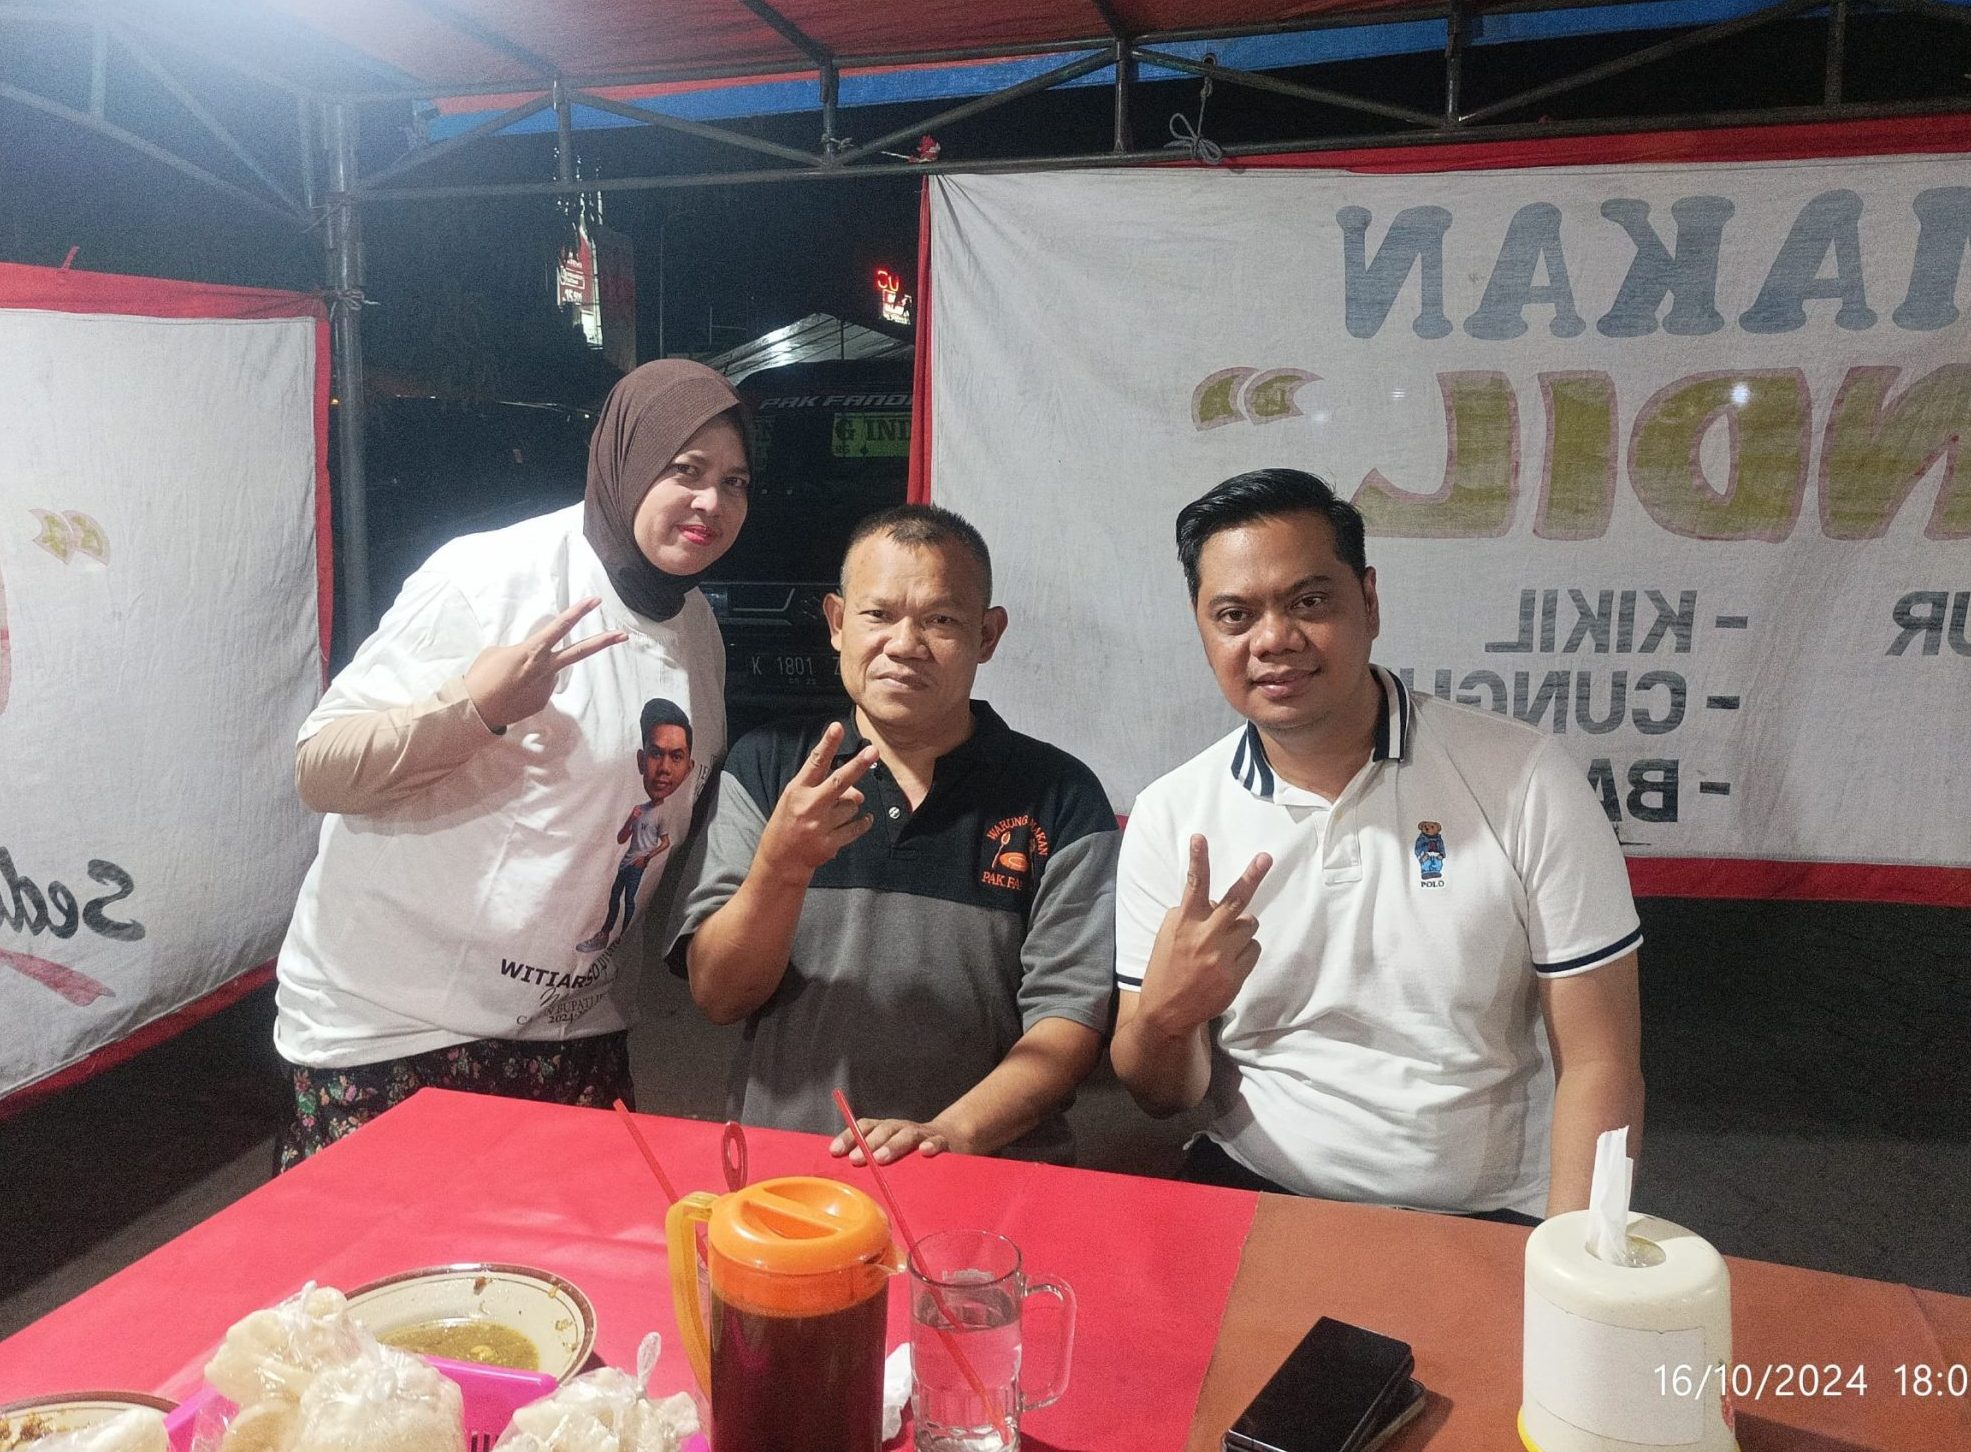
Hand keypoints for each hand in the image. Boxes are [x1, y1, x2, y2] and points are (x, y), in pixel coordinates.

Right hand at [463, 597, 626, 731]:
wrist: (476, 710)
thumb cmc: (481, 677)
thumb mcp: (497, 653)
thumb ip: (520, 651)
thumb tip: (532, 658)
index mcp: (532, 650)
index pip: (560, 626)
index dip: (578, 612)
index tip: (595, 601)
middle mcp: (545, 667)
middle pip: (581, 652)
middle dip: (604, 642)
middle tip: (623, 635)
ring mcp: (547, 686)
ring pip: (549, 671)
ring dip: (535, 672)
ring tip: (510, 681)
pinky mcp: (543, 700)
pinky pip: (540, 687)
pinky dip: (528, 687)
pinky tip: (512, 692)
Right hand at [755, 722, 878, 880]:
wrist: (780, 861)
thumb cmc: (788, 822)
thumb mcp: (795, 799)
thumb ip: (824, 788)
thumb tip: (859, 793)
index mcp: (797, 790)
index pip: (815, 762)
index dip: (827, 744)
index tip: (837, 727)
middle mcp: (809, 806)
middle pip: (839, 781)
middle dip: (858, 765)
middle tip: (874, 751)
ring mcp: (820, 826)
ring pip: (852, 805)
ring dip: (850, 807)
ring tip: (832, 816)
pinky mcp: (830, 843)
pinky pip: (856, 827)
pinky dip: (862, 823)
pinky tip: (862, 820)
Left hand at [829, 1117, 961, 1164]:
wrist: (951, 1137)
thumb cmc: (912, 1152)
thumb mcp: (890, 1152)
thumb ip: (871, 1159)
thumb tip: (842, 1171)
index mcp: (886, 1130)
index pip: (864, 1127)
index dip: (848, 1137)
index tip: (834, 1151)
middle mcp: (901, 1128)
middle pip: (884, 1129)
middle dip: (868, 1144)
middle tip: (856, 1160)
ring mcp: (922, 1135)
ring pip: (907, 1135)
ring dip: (892, 1145)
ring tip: (881, 1158)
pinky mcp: (943, 1143)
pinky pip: (938, 1142)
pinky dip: (931, 1145)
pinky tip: (924, 1152)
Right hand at [1139, 835, 1272, 1032]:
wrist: (1168, 1012)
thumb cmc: (1165, 969)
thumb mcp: (1166, 937)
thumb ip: (1187, 914)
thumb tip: (1210, 901)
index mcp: (1184, 923)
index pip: (1194, 885)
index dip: (1198, 860)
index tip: (1199, 838)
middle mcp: (1205, 936)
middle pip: (1236, 900)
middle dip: (1252, 876)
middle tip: (1265, 858)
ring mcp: (1222, 956)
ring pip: (1250, 925)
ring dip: (1242, 927)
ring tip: (1226, 941)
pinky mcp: (1236, 974)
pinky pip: (1254, 949)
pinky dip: (1245, 950)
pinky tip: (1229, 961)